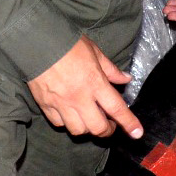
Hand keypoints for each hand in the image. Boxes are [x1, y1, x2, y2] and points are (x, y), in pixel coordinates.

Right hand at [27, 35, 142, 138]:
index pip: (117, 109)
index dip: (129, 123)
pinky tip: (69, 113)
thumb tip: (126, 79)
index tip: (137, 133)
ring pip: (78, 130)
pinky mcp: (46, 106)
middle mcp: (80, 98)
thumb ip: (111, 70)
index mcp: (95, 83)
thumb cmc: (69, 45)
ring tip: (89, 118)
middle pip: (98, 127)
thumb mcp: (95, 52)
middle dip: (107, 130)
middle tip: (109, 124)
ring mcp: (61, 104)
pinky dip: (66, 122)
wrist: (38, 42)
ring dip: (87, 128)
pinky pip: (59, 123)